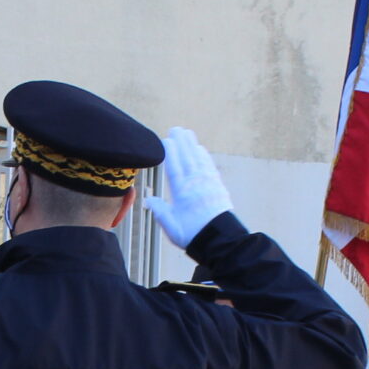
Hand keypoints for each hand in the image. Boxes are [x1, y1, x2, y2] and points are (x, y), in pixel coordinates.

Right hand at [142, 127, 233, 249]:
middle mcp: (195, 183)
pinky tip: (201, 150)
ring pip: (198, 159)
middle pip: (187, 158)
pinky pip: (209, 166)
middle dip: (181, 142)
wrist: (219, 240)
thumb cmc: (194, 234)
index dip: (170, 152)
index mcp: (181, 191)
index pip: (174, 167)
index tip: (166, 140)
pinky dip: (204, 156)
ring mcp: (208, 183)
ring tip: (188, 133)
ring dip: (193, 145)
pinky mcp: (217, 187)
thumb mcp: (171, 226)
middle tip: (176, 129)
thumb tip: (149, 200)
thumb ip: (160, 210)